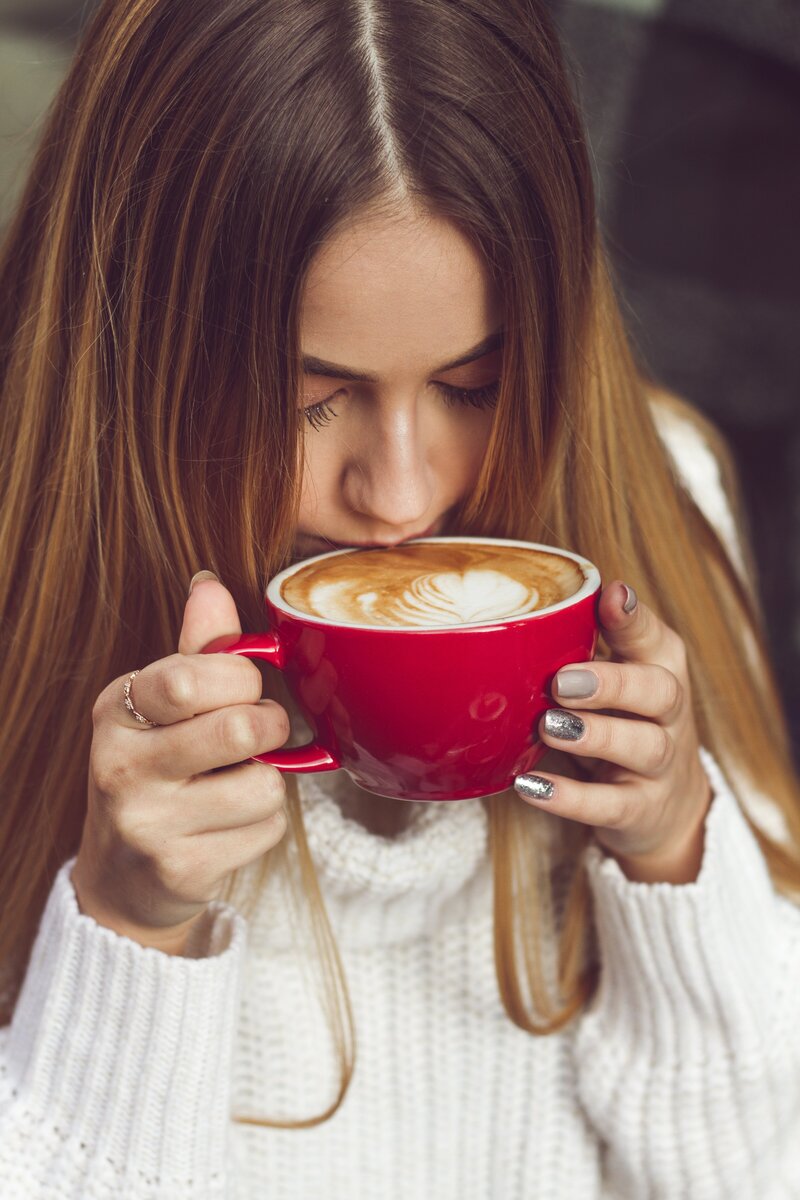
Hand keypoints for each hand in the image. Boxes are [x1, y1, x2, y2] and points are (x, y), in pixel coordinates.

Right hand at [72, 572, 290, 952]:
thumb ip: (196, 650)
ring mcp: (148, 824)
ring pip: (264, 785)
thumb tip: (210, 584)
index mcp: (117, 710)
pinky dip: (265, 824)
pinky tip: (232, 823)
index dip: (242, 679)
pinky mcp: (182, 869)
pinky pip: (266, 830)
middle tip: (260, 732)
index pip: (190, 677)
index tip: (245, 688)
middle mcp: (122, 766)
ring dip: (269, 782)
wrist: (123, 876)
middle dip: (269, 725)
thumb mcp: (161, 707)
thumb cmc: (155, 771)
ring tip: (239, 782)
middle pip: (239, 729)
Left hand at [514, 581, 712, 883]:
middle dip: (612, 683)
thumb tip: (527, 615)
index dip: (635, 618)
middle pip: (659, 692)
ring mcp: (661, 765)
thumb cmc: (627, 720)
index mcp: (662, 670)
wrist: (670, 806)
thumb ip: (584, 645)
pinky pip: (610, 805)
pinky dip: (571, 797)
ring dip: (594, 735)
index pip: (656, 639)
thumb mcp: (617, 678)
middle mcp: (671, 715)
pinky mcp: (641, 810)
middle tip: (562, 681)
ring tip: (549, 726)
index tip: (612, 594)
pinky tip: (530, 784)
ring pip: (643, 746)